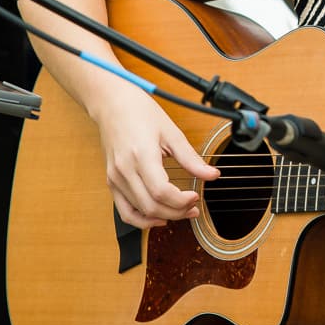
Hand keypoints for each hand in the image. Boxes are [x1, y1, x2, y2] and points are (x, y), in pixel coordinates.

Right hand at [95, 91, 219, 228]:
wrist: (112, 104)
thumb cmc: (140, 112)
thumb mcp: (171, 132)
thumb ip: (191, 158)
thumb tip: (212, 175)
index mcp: (141, 156)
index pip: (161, 192)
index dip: (181, 200)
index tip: (196, 196)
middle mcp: (125, 171)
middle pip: (152, 206)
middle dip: (177, 212)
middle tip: (194, 206)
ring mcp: (115, 178)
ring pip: (139, 212)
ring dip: (163, 217)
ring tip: (182, 211)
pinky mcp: (111, 182)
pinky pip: (124, 211)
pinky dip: (141, 220)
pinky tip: (159, 218)